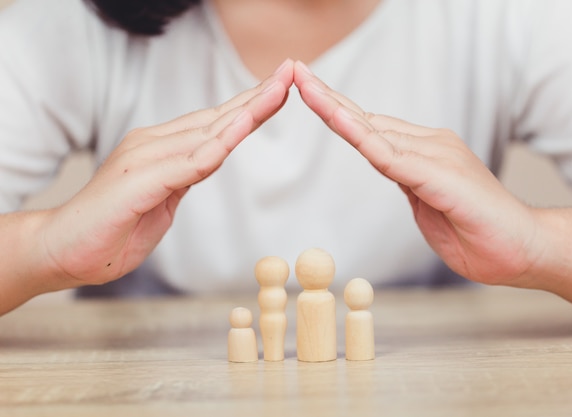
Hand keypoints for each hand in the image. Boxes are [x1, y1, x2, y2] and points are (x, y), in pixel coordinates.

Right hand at [39, 60, 293, 288]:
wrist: (61, 251)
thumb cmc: (112, 230)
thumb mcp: (162, 202)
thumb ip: (184, 178)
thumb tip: (209, 162)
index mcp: (163, 150)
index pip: (215, 124)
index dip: (250, 107)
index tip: (281, 90)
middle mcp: (154, 145)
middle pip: (216, 118)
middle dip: (258, 97)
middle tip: (291, 72)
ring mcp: (143, 158)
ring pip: (207, 132)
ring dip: (247, 111)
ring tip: (279, 90)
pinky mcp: (135, 180)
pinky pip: (186, 162)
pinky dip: (216, 145)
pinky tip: (241, 127)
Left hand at [294, 61, 540, 285]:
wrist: (526, 252)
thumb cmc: (478, 235)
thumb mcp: (428, 207)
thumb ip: (408, 183)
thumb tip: (389, 167)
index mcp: (424, 154)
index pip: (372, 128)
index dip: (338, 110)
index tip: (309, 91)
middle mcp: (430, 145)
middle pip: (368, 119)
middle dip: (328, 97)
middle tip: (295, 72)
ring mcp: (437, 155)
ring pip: (374, 130)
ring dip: (335, 108)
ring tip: (304, 85)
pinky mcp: (442, 174)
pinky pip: (391, 155)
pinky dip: (361, 136)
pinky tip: (337, 119)